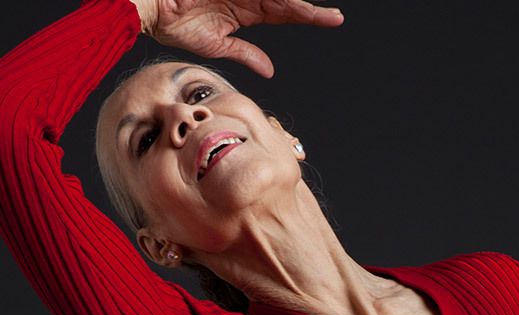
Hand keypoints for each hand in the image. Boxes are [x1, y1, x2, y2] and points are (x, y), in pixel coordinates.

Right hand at [130, 0, 343, 77]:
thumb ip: (246, 54)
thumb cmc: (173, 23)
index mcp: (247, 10)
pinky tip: (290, 2)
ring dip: (295, 3)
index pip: (286, 13)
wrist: (147, 8)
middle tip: (337, 17)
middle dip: (312, 10)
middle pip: (287, 1)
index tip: (335, 20)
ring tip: (319, 13)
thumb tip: (270, 71)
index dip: (311, 16)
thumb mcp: (217, 45)